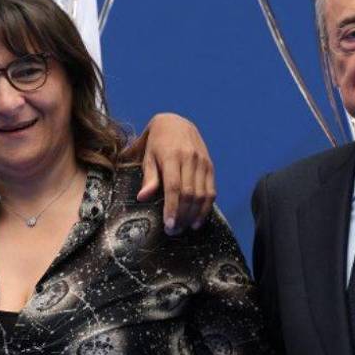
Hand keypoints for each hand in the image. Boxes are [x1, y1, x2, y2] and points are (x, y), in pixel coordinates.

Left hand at [132, 113, 215, 233]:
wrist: (176, 122)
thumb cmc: (156, 142)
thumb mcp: (147, 156)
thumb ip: (148, 178)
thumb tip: (143, 198)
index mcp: (171, 156)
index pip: (174, 187)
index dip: (172, 208)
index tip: (169, 225)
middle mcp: (190, 159)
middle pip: (190, 194)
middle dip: (182, 215)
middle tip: (174, 231)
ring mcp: (203, 162)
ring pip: (203, 194)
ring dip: (195, 214)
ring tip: (185, 228)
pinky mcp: (210, 166)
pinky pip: (211, 190)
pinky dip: (206, 207)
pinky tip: (198, 219)